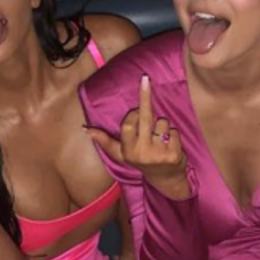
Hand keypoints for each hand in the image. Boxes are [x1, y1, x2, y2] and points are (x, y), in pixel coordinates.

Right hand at [86, 75, 189, 197]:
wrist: (165, 180)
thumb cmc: (142, 161)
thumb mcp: (122, 154)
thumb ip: (105, 141)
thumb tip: (85, 129)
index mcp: (128, 151)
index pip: (128, 125)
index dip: (133, 114)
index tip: (136, 110)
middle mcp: (141, 153)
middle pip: (144, 118)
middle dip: (145, 96)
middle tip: (146, 78)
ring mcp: (158, 154)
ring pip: (163, 123)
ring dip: (163, 126)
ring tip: (161, 138)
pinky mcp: (173, 155)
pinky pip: (174, 131)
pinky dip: (174, 134)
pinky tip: (170, 144)